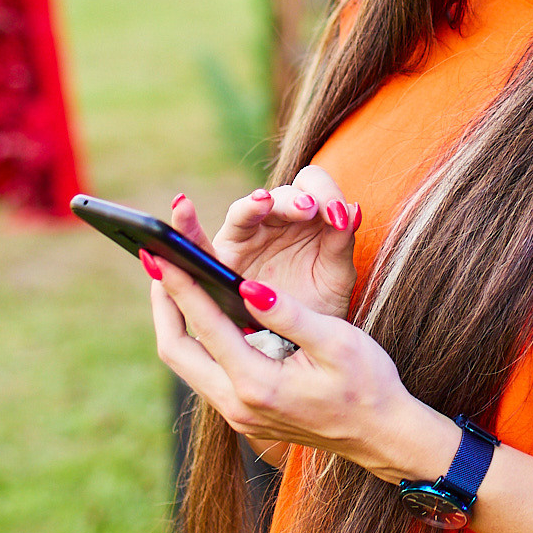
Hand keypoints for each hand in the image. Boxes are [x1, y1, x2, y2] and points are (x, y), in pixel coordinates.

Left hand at [147, 256, 455, 484]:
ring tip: (171, 280)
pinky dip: (195, 338)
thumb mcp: (336, 342)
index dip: (181, 285)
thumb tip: (246, 287)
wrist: (382, 437)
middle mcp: (238, 405)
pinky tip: (203, 313)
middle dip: (163, 303)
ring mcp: (238, 413)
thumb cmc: (368, 385)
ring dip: (175, 322)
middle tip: (155, 260)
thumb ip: (288, 315)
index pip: (206, 326)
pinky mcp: (244, 412)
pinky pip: (204, 372)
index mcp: (259, 385)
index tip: (160, 252)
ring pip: (186, 365)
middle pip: (176, 351)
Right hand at [163, 166, 359, 319]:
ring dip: (254, 206)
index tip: (339, 213)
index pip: (312, 185)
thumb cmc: (319, 306)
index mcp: (306, 217)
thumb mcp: (336, 275)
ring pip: (245, 211)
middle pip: (280, 196)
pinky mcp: (218, 259)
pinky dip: (186, 224)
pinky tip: (181, 205)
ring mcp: (245, 237)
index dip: (326, 192)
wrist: (300, 346)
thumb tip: (351, 210)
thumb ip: (342, 243)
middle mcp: (274, 220)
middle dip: (294, 200)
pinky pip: (197, 240)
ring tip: (264, 203)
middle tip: (309, 210)